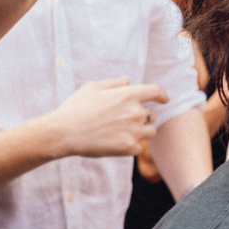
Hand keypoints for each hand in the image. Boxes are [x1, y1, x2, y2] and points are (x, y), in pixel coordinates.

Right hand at [33, 77, 169, 157]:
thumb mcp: (92, 88)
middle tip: (128, 121)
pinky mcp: (129, 147)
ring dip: (140, 131)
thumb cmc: (75, 108)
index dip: (162, 95)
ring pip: (150, 132)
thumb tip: (128, 81)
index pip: (155, 92)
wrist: (64, 132)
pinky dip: (130, 146)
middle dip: (144, 116)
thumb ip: (113, 84)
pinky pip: (139, 147)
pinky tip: (115, 144)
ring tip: (122, 133)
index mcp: (128, 95)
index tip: (164, 99)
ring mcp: (134, 131)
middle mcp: (135, 112)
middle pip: (152, 114)